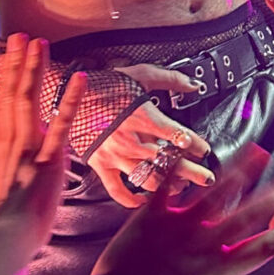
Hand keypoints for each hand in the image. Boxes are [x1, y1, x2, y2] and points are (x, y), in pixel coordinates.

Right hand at [0, 34, 86, 260]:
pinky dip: (70, 99)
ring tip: (38, 42)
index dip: (3, 82)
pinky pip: (61, 124)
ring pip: (27, 101)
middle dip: (15, 64)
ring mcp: (26, 151)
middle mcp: (8, 145)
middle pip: (9, 96)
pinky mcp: (47, 162)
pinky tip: (80, 78)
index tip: (6, 60)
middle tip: (20, 36)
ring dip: (34, 70)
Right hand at [86, 63, 213, 208]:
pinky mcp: (100, 166)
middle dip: (192, 173)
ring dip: (168, 186)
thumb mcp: (140, 73)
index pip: (179, 136)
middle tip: (206, 178)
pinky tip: (143, 200)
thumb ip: (170, 79)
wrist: (67, 94)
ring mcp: (116, 156)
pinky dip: (132, 200)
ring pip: (149, 180)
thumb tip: (193, 85)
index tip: (204, 149)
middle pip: (169, 163)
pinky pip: (118, 191)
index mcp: (144, 117)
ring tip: (179, 187)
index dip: (196, 145)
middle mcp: (132, 140)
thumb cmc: (103, 84)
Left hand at [91, 143, 273, 274]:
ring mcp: (179, 226)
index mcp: (219, 269)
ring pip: (216, 193)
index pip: (264, 248)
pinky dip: (176, 167)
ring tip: (259, 151)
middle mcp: (205, 242)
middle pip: (250, 214)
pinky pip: (166, 186)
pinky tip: (187, 147)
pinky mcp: (151, 217)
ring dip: (240, 170)